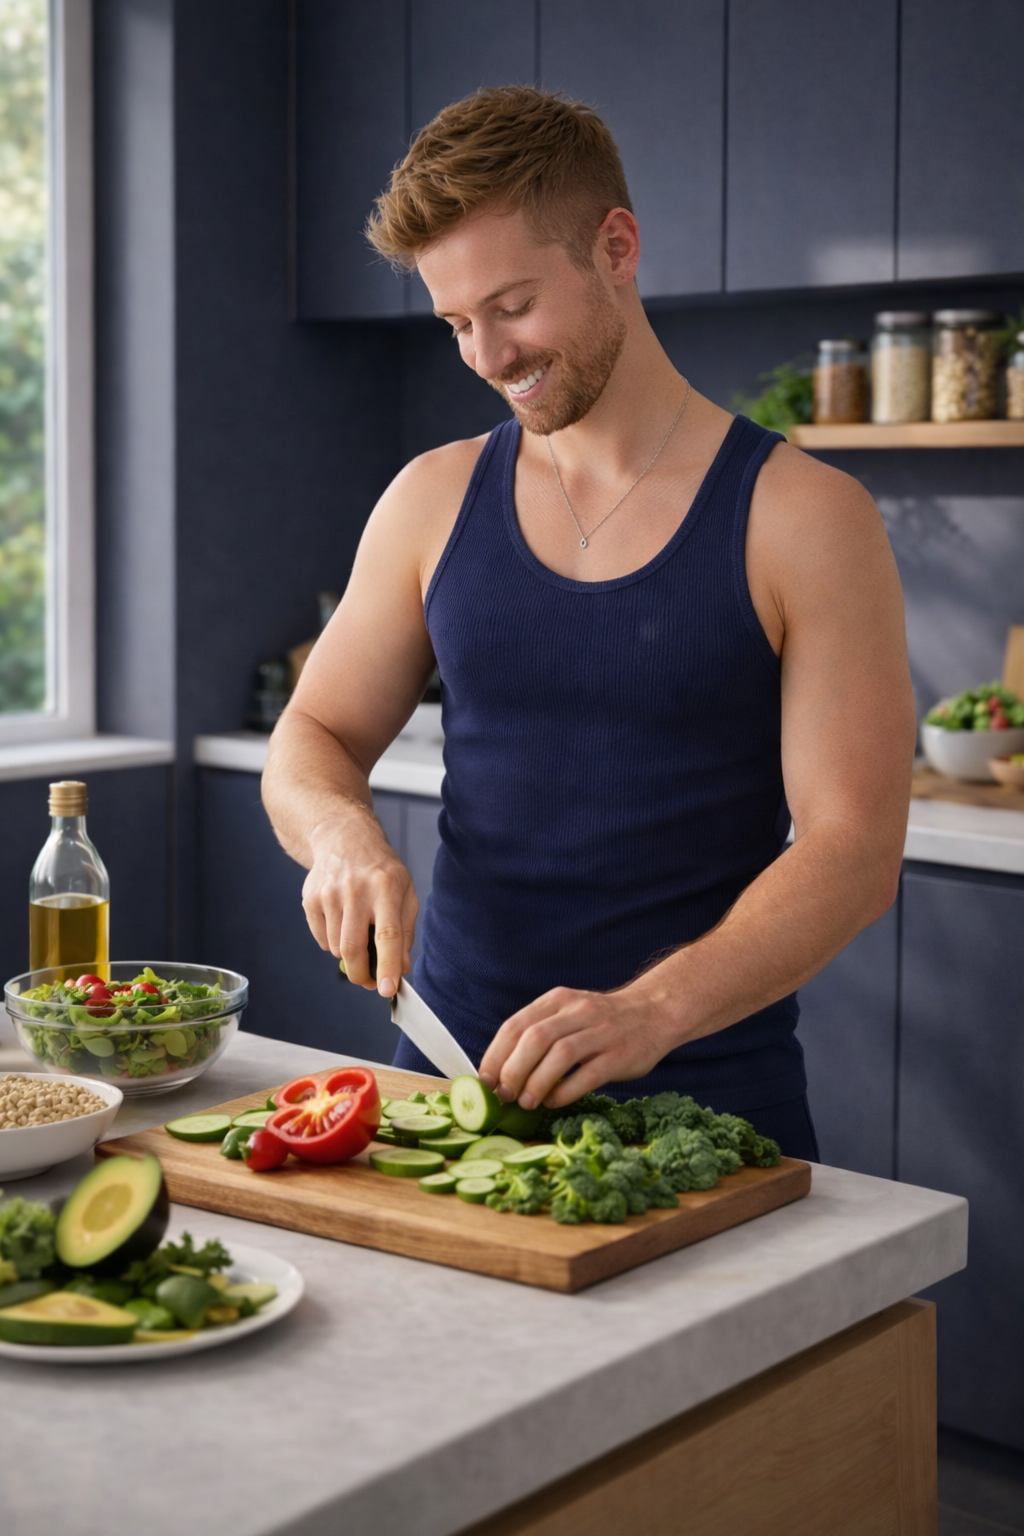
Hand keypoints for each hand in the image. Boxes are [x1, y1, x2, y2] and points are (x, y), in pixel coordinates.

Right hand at [301, 807, 417, 997]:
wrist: (344, 839)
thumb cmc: (381, 870)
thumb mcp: (404, 892)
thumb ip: (405, 931)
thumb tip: (402, 967)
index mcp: (386, 888)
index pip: (387, 935)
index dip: (387, 966)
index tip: (387, 990)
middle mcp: (355, 890)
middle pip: (353, 948)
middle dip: (361, 975)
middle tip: (369, 982)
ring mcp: (329, 894)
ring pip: (337, 948)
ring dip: (349, 956)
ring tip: (359, 935)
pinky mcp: (310, 899)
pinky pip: (322, 940)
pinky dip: (333, 943)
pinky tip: (342, 922)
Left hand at [477, 981, 677, 1111]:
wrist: (654, 1012)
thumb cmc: (602, 1021)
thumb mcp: (569, 1013)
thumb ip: (540, 1033)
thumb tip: (501, 1071)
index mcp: (558, 1000)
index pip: (516, 1025)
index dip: (496, 1054)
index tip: (485, 1080)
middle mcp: (578, 1012)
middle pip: (535, 1038)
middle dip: (513, 1070)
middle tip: (504, 1095)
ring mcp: (601, 1032)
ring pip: (560, 1055)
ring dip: (537, 1082)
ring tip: (526, 1102)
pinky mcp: (620, 1055)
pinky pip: (587, 1074)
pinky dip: (565, 1091)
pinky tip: (554, 1102)